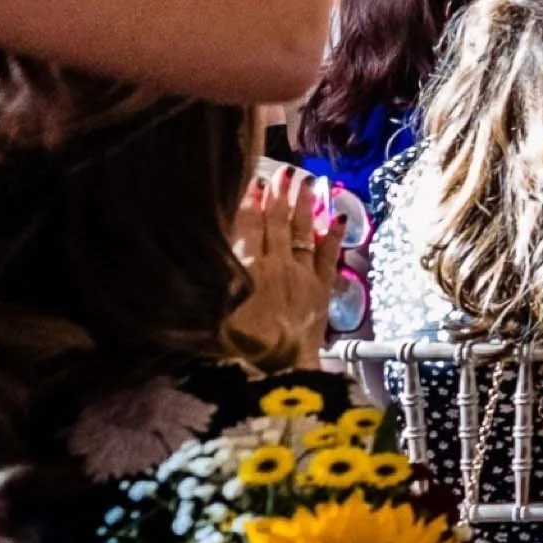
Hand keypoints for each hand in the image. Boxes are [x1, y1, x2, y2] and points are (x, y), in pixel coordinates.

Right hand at [228, 165, 343, 368]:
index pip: (250, 226)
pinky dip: (334, 236)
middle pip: (279, 223)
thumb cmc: (241, 348)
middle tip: (286, 171)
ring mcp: (304, 275)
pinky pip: (329, 256)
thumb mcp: (213, 313)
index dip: (252, 203)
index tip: (256, 182)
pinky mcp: (323, 289)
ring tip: (309, 181)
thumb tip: (201, 256)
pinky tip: (340, 217)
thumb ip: (210, 283)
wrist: (282, 371)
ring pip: (304, 232)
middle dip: (282, 195)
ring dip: (306, 206)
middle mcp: (278, 265)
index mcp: (249, 268)